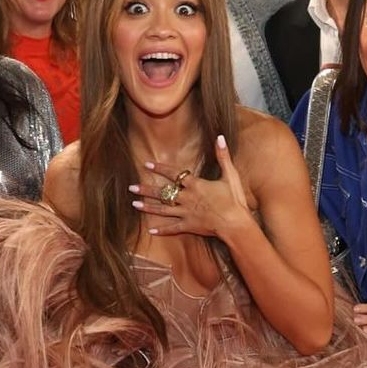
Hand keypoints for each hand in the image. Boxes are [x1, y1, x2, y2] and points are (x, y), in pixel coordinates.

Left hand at [130, 135, 251, 240]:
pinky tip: (150, 230)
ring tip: (134, 204)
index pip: (174, 174)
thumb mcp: (230, 175)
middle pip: (163, 193)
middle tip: (131, 188)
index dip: (160, 169)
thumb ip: (223, 156)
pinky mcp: (189, 226)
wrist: (236, 224)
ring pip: (163, 210)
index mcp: (195, 185)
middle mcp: (187, 198)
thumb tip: (219, 137)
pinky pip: (172, 228)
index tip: (147, 165)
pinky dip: (161, 230)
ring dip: (147, 207)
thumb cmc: (234, 199)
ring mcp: (186, 213)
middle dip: (146, 190)